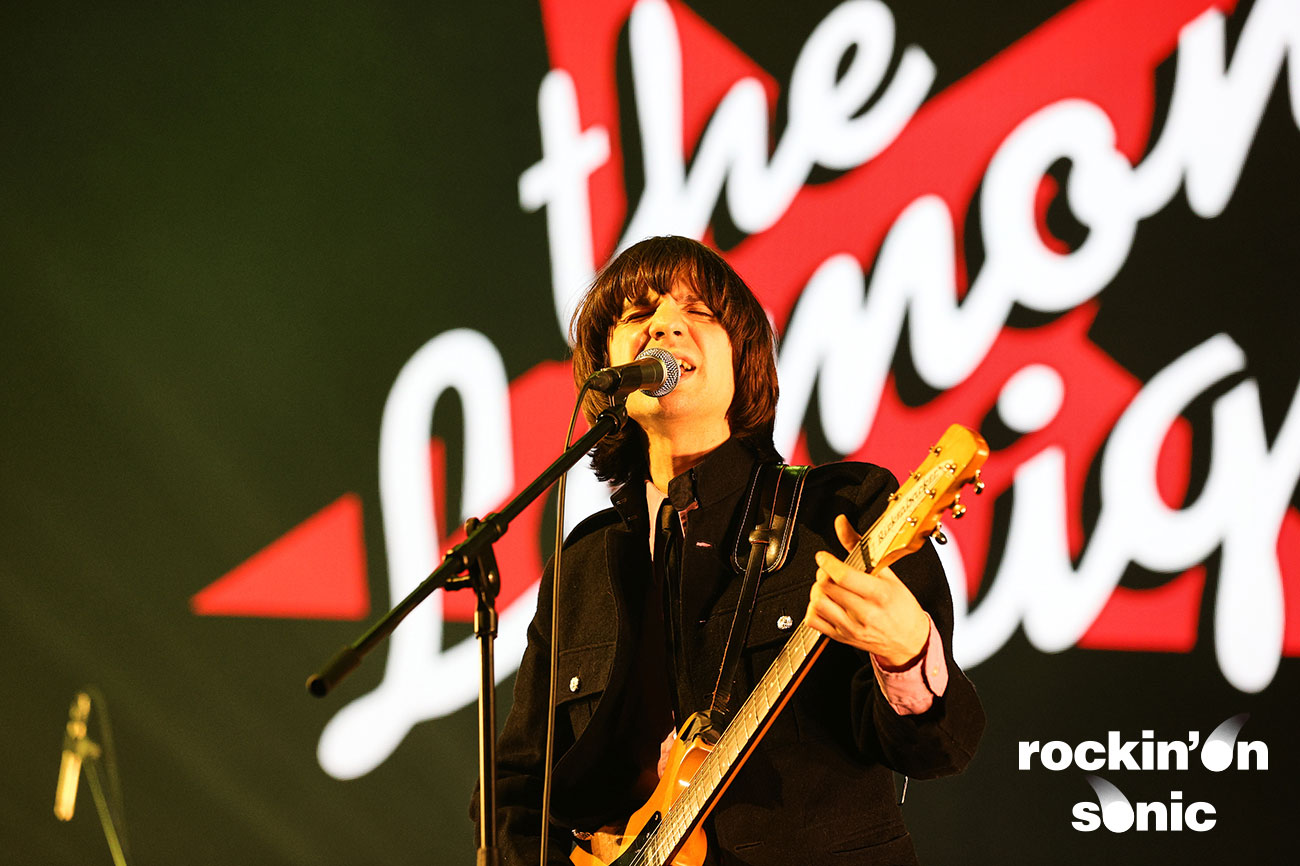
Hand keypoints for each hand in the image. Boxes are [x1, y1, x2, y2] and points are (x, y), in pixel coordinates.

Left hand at [805, 514, 930, 666]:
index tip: (824, 557)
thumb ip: (860, 548)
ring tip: (827, 587)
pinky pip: (814, 622)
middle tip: (828, 571)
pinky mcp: (842, 637)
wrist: (910, 641)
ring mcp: (852, 627)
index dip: (827, 562)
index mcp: (880, 594)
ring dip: (817, 591)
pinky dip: (813, 609)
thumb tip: (842, 525)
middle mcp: (865, 613)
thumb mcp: (889, 575)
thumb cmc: (902, 607)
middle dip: (822, 573)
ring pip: (817, 604)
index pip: (844, 576)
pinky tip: (825, 603)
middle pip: (827, 588)